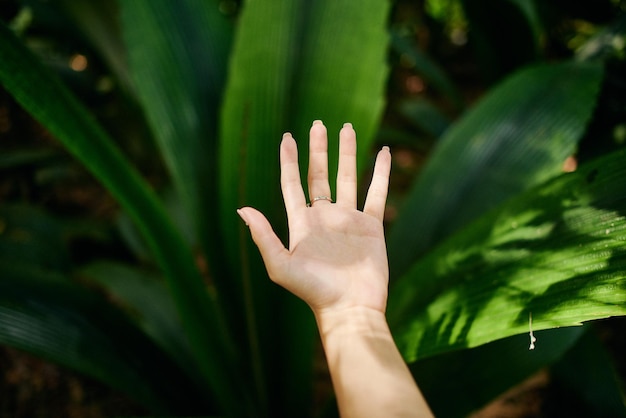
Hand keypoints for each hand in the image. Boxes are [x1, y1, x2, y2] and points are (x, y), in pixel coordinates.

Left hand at [237, 120, 391, 315]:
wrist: (350, 309)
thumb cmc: (313, 292)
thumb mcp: (280, 266)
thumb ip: (262, 236)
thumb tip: (242, 207)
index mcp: (302, 223)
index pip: (292, 183)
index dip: (289, 160)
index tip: (287, 137)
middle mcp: (324, 217)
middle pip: (319, 174)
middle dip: (318, 148)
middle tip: (318, 124)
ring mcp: (349, 219)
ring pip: (348, 177)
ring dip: (347, 152)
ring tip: (346, 128)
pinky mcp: (372, 226)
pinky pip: (378, 193)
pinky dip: (382, 173)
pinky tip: (384, 154)